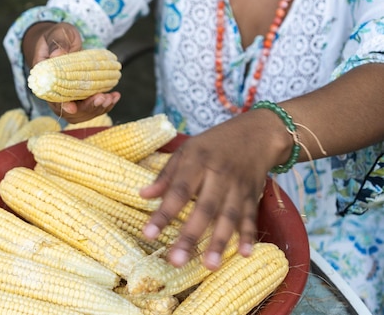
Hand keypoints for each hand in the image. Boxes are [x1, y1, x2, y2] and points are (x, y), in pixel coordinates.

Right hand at [22, 22, 120, 122]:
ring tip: (111, 97)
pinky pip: (91, 105)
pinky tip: (115, 96)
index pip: (51, 98)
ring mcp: (69, 95)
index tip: (73, 107)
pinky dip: (104, 104)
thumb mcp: (57, 34)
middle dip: (86, 108)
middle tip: (102, 98)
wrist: (62, 40)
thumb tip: (57, 55)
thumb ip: (58, 43)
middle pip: (69, 110)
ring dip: (97, 108)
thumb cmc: (58, 36)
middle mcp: (56, 92)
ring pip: (82, 111)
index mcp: (45, 79)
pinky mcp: (81, 94)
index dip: (62, 105)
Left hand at [139, 109, 290, 269]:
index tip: (148, 234)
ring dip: (219, 242)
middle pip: (204, 208)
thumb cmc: (214, 143)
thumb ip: (166, 175)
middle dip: (190, 236)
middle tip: (176, 261)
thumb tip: (143, 195)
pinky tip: (244, 254)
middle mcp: (218, 175)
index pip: (177, 190)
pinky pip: (250, 216)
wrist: (256, 133)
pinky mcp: (253, 194)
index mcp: (197, 161)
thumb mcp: (187, 150)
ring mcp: (238, 186)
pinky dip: (249, 234)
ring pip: (228, 216)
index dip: (163, 213)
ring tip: (209, 265)